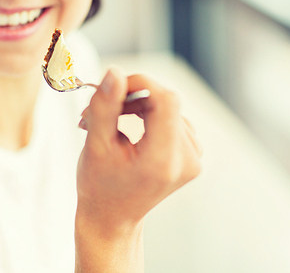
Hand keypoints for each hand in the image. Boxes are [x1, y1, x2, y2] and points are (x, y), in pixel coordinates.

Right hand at [76, 68, 201, 229]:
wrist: (112, 216)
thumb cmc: (99, 186)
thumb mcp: (96, 145)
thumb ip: (105, 107)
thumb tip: (114, 72)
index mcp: (163, 160)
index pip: (166, 101)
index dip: (140, 84)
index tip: (113, 87)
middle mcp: (186, 160)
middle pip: (165, 102)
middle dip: (130, 98)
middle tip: (97, 110)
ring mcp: (192, 159)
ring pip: (167, 108)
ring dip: (136, 107)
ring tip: (108, 122)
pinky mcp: (191, 156)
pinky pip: (172, 119)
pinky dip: (147, 116)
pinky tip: (127, 127)